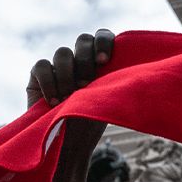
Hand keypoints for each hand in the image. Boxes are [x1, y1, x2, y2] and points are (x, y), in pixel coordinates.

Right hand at [27, 30, 114, 181]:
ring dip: (69, 73)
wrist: (68, 146)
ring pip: (63, 52)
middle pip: (83, 40)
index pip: (103, 36)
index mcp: (100, 61)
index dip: (105, 42)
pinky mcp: (37, 77)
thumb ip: (117, 79)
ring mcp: (58, 66)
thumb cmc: (93, 123)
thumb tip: (144, 70)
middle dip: (87, 58)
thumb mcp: (110, 100)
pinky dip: (49, 81)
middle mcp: (79, 60)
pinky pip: (41, 66)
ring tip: (72, 96)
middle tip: (89, 83)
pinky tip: (54, 101)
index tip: (106, 61)